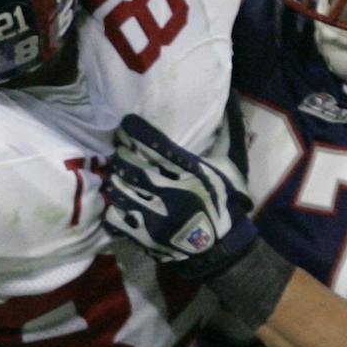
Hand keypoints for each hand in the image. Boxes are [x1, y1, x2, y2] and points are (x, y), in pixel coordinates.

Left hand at [103, 112, 256, 274]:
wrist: (218, 247)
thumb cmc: (222, 203)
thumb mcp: (228, 167)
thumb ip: (227, 134)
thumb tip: (232, 100)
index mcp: (188, 171)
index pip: (151, 143)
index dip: (133, 131)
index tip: (127, 127)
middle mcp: (167, 189)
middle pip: (129, 162)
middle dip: (123, 153)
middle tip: (123, 150)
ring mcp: (151, 213)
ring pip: (119, 186)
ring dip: (117, 177)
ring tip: (120, 174)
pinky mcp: (142, 234)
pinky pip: (114, 215)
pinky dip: (114, 205)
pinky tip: (121, 200)